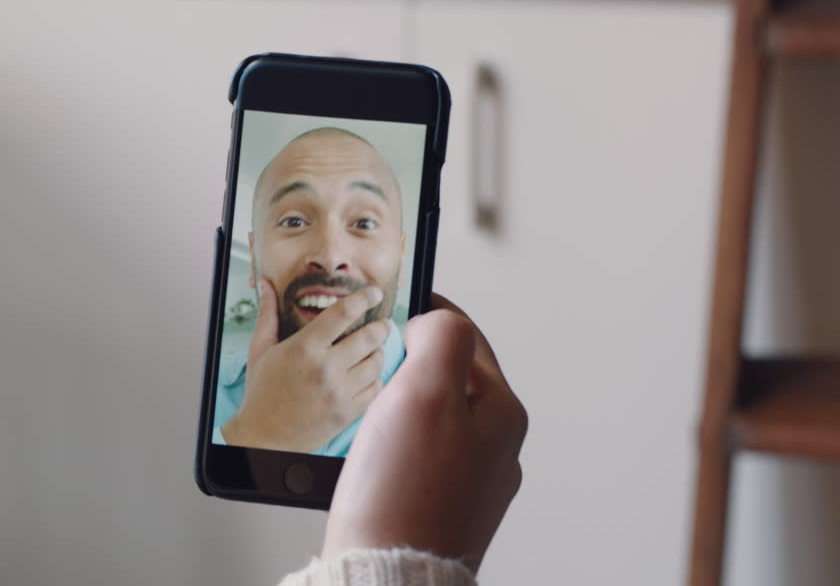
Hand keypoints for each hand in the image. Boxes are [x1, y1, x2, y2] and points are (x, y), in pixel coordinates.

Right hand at [221, 280, 388, 452]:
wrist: (264, 437)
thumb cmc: (262, 392)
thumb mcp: (260, 350)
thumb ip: (267, 315)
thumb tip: (266, 286)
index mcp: (305, 348)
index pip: (343, 313)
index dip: (363, 298)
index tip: (374, 294)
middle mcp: (326, 368)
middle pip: (369, 337)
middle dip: (381, 326)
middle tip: (382, 323)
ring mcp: (340, 392)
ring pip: (377, 362)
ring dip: (378, 352)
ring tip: (374, 349)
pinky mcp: (348, 412)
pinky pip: (376, 388)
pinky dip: (376, 378)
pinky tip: (368, 373)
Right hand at [322, 295, 526, 572]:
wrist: (385, 576)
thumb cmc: (404, 494)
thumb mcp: (427, 392)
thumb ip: (442, 338)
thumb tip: (437, 321)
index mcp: (501, 413)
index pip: (465, 337)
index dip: (425, 315)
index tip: (393, 309)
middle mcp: (494, 449)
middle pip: (448, 377)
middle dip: (409, 364)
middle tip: (373, 365)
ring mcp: (469, 482)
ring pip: (430, 417)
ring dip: (396, 406)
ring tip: (367, 414)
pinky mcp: (439, 507)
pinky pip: (415, 456)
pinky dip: (389, 444)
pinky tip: (367, 456)